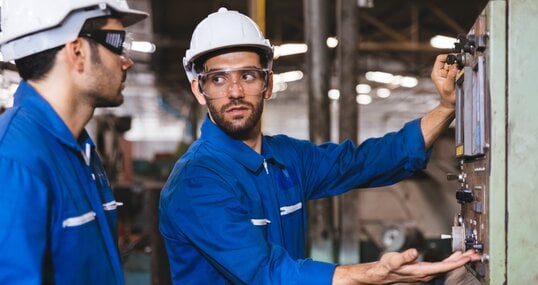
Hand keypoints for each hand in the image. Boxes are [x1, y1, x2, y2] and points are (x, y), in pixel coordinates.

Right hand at [333, 248, 480, 283]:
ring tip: (468, 254)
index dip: (457, 261)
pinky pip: (440, 265)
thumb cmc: (384, 268)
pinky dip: (449, 260)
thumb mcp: (391, 260)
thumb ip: (403, 257)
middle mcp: (425, 274)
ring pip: (445, 267)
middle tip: (476, 254)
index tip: (469, 257)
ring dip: (457, 260)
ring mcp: (425, 273)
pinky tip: (453, 256)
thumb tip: (414, 252)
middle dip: (462, 260)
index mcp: (420, 271)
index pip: (443, 266)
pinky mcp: (423, 271)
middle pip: (448, 267)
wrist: (378, 275)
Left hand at [431, 54, 457, 109]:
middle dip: (456, 62)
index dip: (448, 57)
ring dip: (459, 66)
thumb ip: (450, 78)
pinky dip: (461, 69)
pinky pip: (458, 68)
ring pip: (454, 63)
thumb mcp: (448, 88)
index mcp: (436, 73)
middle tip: (460, 68)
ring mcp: (447, 72)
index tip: (456, 61)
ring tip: (459, 75)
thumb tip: (454, 68)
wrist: (451, 103)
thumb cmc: (448, 98)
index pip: (440, 58)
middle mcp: (441, 71)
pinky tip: (461, 76)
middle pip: (449, 59)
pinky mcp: (453, 74)